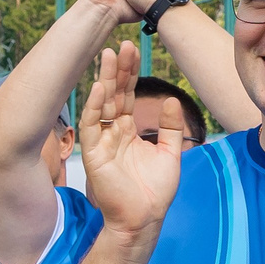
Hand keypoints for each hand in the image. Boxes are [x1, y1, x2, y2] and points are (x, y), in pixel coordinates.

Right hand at [79, 42, 185, 236]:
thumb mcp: (170, 154)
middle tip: (123, 45)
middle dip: (118, 70)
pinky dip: (94, 107)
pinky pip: (92, 127)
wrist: (144, 219)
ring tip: (108, 55)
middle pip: (114, 95)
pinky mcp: (93, 155)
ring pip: (101, 105)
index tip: (134, 50)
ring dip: (104, 80)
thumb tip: (172, 100)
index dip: (130, 74)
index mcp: (127, 132)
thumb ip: (171, 128)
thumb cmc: (155, 192)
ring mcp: (101, 143)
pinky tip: (99, 88)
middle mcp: (112, 133)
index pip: (127, 96)